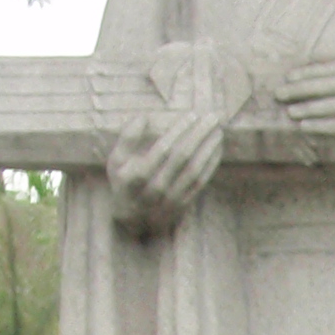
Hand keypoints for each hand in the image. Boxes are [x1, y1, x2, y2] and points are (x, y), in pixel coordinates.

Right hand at [106, 104, 224, 231]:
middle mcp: (156, 188)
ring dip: (209, 148)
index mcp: (137, 175)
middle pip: (182, 157)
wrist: (133, 220)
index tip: (192, 114)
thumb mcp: (116, 161)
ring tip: (218, 130)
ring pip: (195, 169)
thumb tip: (143, 117)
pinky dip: (211, 163)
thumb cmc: (125, 183)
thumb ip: (127, 138)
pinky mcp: (185, 203)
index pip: (163, 148)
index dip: (179, 131)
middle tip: (212, 117)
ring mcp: (172, 197)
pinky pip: (201, 181)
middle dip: (199, 135)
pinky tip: (217, 148)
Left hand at [277, 55, 334, 135]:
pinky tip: (310, 127)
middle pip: (324, 87)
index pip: (326, 69)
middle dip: (299, 92)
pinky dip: (325, 127)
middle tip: (278, 95)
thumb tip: (316, 60)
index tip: (287, 78)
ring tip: (291, 113)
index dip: (304, 74)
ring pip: (332, 108)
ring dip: (309, 110)